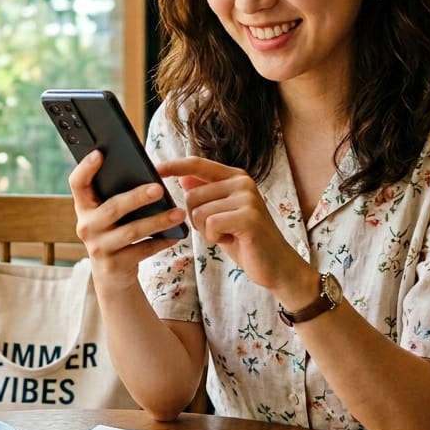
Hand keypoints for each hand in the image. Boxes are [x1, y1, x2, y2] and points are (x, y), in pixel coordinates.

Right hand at [69, 151, 185, 289]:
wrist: (111, 276)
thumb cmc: (115, 233)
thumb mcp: (110, 215)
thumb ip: (117, 195)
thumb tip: (146, 171)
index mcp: (84, 207)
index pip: (77, 184)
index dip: (85, 168)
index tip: (100, 153)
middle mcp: (86, 226)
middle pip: (113, 208)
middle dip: (137, 197)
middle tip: (159, 188)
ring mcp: (98, 247)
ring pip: (131, 231)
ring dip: (157, 221)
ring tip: (178, 214)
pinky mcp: (114, 265)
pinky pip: (141, 251)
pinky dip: (160, 242)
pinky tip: (175, 236)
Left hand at [156, 156, 311, 294]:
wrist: (275, 265)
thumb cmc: (246, 239)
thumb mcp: (221, 214)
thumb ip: (206, 195)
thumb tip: (182, 177)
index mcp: (235, 176)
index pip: (197, 164)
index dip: (173, 165)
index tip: (154, 168)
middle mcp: (242, 182)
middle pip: (191, 195)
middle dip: (196, 218)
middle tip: (219, 229)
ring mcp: (247, 198)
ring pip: (198, 211)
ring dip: (207, 230)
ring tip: (228, 234)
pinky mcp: (248, 216)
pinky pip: (210, 224)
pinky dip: (215, 238)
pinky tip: (232, 240)